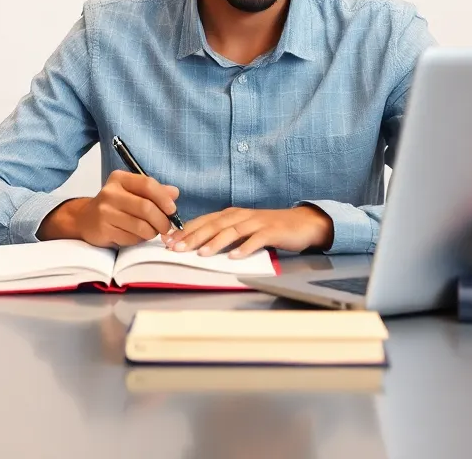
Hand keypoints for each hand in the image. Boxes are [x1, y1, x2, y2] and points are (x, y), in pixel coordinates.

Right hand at [38, 170, 179, 246]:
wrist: (85, 220)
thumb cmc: (115, 205)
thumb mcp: (133, 193)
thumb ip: (154, 192)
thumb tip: (175, 193)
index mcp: (120, 179)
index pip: (147, 184)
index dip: (164, 199)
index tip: (172, 210)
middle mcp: (110, 193)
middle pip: (146, 207)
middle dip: (162, 220)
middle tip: (166, 227)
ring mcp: (105, 212)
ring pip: (140, 226)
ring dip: (152, 232)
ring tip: (151, 232)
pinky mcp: (103, 229)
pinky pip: (130, 238)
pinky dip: (138, 240)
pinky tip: (135, 236)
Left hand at [164, 206, 332, 257]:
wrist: (302, 224)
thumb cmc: (269, 228)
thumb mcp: (243, 229)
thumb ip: (224, 235)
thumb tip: (198, 246)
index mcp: (232, 214)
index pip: (204, 221)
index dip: (185, 231)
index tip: (168, 241)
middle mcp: (241, 216)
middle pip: (214, 225)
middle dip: (193, 237)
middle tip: (177, 248)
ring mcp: (257, 222)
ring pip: (232, 231)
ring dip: (216, 243)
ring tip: (202, 253)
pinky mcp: (272, 231)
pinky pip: (257, 240)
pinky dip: (245, 248)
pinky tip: (235, 257)